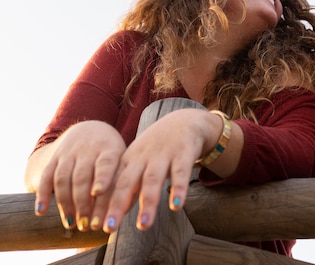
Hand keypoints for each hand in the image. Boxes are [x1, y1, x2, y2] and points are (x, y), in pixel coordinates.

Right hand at [35, 121, 125, 231]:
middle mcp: (88, 150)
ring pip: (63, 178)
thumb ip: (124, 180)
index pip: (106, 163)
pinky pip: (47, 176)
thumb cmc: (113, 154)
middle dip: (83, 203)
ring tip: (71, 224)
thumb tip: (123, 210)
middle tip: (87, 226)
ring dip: (65, 203)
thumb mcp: (123, 159)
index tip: (99, 192)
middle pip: (82, 176)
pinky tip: (41, 211)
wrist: (89, 130)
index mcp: (110, 149)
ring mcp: (69, 153)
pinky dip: (42, 194)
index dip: (102, 177)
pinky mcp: (54, 158)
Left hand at [102, 108, 221, 231]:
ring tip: (143, 226)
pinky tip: (176, 206)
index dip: (103, 204)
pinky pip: (180, 174)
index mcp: (129, 160)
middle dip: (117, 205)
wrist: (185, 121)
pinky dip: (178, 189)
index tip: (95, 226)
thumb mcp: (140, 161)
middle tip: (110, 228)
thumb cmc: (158, 147)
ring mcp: (163, 155)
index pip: (112, 184)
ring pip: (152, 180)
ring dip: (148, 203)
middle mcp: (143, 158)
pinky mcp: (184, 154)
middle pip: (127, 182)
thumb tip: (115, 215)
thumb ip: (129, 186)